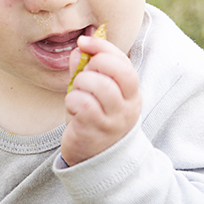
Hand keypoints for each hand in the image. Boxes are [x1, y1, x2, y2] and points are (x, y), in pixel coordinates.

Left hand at [62, 35, 141, 165]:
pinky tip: (73, 109)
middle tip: (83, 77)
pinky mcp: (95, 132)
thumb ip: (86, 69)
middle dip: (91, 65)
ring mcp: (113, 120)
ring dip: (80, 84)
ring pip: (97, 84)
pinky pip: (82, 103)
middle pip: (114, 69)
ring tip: (77, 94)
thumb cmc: (94, 120)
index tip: (83, 42)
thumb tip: (79, 50)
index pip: (123, 62)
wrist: (95, 161)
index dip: (102, 47)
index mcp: (131, 93)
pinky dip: (72, 101)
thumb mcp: (93, 93)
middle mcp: (127, 106)